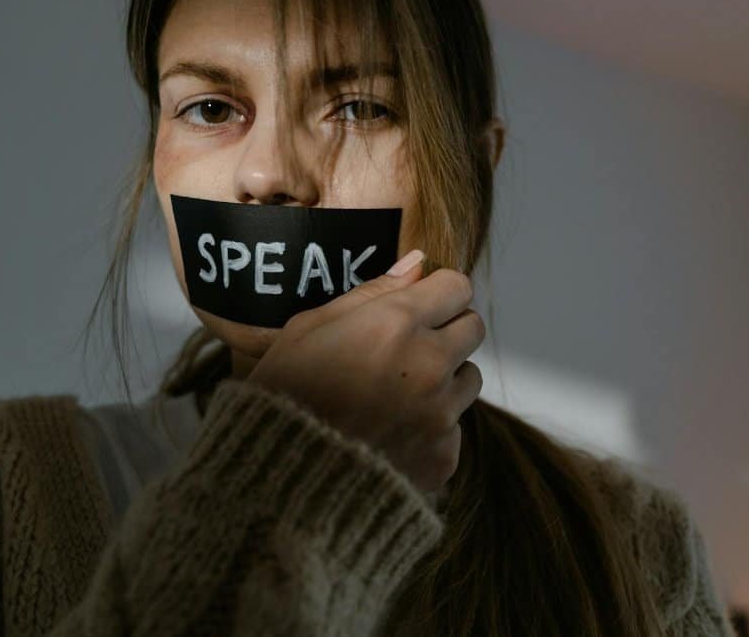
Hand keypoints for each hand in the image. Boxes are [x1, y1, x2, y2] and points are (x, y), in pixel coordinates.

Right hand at [245, 250, 484, 494]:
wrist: (276, 483)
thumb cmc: (281, 396)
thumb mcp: (308, 329)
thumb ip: (370, 293)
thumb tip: (417, 264)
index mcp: (396, 323)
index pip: (457, 286)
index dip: (437, 294)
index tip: (420, 306)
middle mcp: (428, 365)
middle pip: (473, 329)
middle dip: (447, 332)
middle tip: (407, 350)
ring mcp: (441, 415)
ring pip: (469, 379)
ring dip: (443, 381)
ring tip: (395, 397)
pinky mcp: (443, 457)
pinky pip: (454, 430)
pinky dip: (431, 431)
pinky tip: (390, 437)